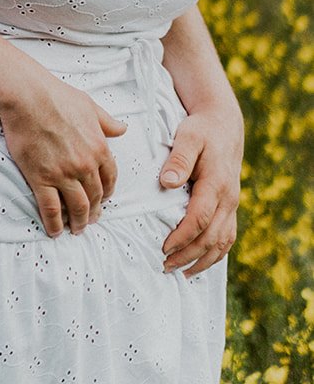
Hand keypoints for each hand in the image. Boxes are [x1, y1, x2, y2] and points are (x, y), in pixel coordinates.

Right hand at [0, 68, 126, 236]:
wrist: (26, 95)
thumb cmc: (56, 95)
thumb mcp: (88, 105)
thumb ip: (106, 122)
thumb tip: (122, 128)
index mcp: (99, 147)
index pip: (109, 179)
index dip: (106, 193)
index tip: (102, 199)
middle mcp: (85, 165)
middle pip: (95, 197)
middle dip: (94, 211)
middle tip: (90, 219)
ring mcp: (63, 174)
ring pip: (77, 207)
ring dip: (79, 222)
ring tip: (76, 229)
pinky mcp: (41, 178)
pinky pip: (51, 208)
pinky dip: (54, 223)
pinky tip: (55, 231)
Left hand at [160, 104, 242, 276]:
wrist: (223, 124)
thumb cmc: (201, 130)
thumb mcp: (188, 137)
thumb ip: (178, 160)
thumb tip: (167, 183)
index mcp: (216, 184)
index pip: (200, 219)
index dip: (182, 236)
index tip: (163, 247)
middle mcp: (228, 199)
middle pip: (211, 238)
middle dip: (188, 255)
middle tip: (164, 265)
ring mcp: (232, 205)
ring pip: (222, 243)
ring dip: (202, 261)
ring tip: (179, 272)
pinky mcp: (230, 208)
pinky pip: (227, 238)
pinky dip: (214, 255)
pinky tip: (198, 263)